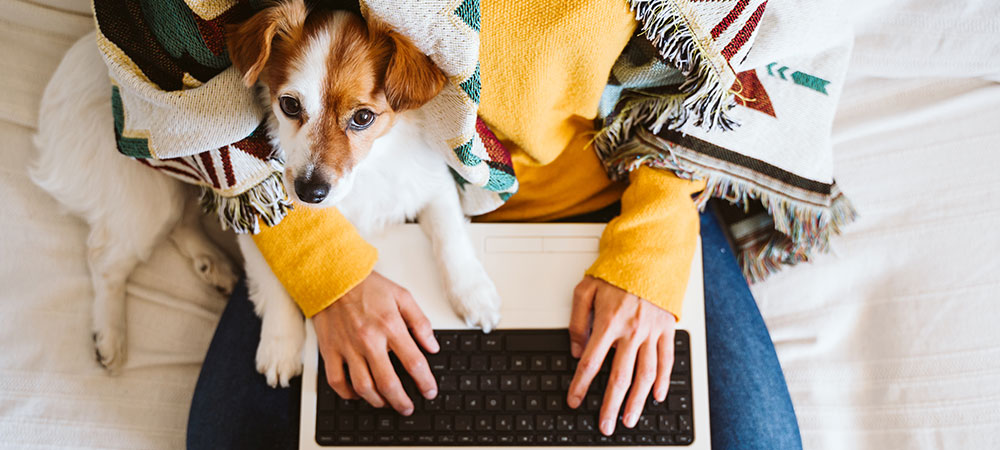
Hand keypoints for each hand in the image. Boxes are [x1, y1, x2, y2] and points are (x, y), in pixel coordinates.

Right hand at [313, 271, 439, 414]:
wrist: (333, 277)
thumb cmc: (367, 286)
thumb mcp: (402, 296)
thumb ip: (420, 322)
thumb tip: (432, 346)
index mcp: (390, 326)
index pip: (413, 362)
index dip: (425, 381)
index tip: (429, 391)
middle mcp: (369, 340)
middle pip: (388, 382)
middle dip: (402, 401)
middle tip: (408, 407)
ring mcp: (348, 348)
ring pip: (363, 387)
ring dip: (377, 401)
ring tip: (387, 403)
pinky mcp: (330, 351)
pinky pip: (337, 381)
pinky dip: (348, 393)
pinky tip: (358, 394)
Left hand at [566, 276, 675, 435]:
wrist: (649, 254)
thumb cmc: (616, 271)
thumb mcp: (585, 290)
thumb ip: (577, 321)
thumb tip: (578, 350)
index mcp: (608, 322)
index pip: (591, 363)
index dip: (580, 385)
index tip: (574, 400)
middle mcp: (631, 331)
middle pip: (620, 377)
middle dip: (610, 405)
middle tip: (605, 425)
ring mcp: (652, 332)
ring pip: (645, 375)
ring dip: (637, 401)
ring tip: (629, 419)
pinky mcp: (666, 330)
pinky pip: (667, 360)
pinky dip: (663, 381)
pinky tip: (657, 397)